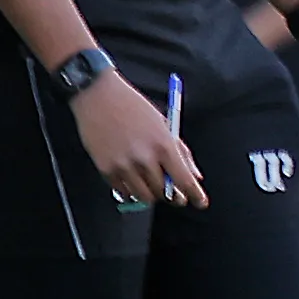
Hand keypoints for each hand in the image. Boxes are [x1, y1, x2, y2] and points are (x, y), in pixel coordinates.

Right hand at [74, 71, 205, 209]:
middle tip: (171, 191)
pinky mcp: (106, 169)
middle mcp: (145, 158)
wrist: (98, 96)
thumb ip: (181, 152)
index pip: (184, 180)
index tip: (200, 203)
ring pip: (144, 196)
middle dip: (171, 194)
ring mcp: (124, 165)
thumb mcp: (164, 125)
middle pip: (164, 192)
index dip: (195, 195)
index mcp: (164, 145)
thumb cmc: (134, 107)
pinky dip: (131, 190)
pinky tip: (133, 179)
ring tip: (151, 184)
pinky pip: (123, 191)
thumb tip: (195, 176)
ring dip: (151, 194)